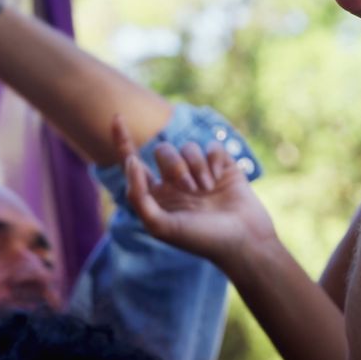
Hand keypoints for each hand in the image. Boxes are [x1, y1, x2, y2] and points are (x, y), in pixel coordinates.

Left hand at [114, 116, 276, 267]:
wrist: (243, 241)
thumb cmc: (201, 239)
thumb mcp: (160, 225)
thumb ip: (138, 197)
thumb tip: (132, 162)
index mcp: (157, 196)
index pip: (134, 164)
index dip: (123, 141)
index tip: (116, 118)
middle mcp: (176, 182)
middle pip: (163, 152)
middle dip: (174, 166)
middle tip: (189, 188)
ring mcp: (200, 172)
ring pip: (188, 147)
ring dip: (196, 166)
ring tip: (207, 189)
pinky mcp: (222, 165)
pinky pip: (211, 146)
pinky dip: (213, 160)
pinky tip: (219, 178)